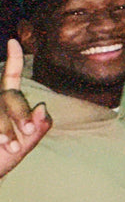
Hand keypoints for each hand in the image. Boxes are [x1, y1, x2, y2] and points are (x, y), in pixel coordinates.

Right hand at [0, 39, 50, 178]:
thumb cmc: (2, 159)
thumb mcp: (26, 145)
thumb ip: (38, 128)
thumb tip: (43, 106)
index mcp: (5, 103)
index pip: (10, 78)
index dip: (13, 60)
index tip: (14, 41)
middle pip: (8, 97)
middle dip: (18, 114)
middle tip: (28, 132)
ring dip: (5, 129)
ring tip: (12, 147)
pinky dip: (0, 132)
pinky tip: (1, 146)